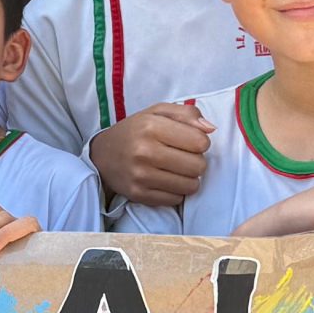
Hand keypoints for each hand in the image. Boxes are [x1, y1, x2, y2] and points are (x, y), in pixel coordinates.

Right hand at [87, 103, 213, 205]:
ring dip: (188, 179)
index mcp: (151, 126)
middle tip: (183, 157)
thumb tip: (211, 129)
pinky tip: (165, 181)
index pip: (200, 142)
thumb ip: (187, 113)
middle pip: (198, 166)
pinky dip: (175, 191)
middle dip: (196, 162)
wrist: (102, 155)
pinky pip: (176, 200)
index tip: (189, 141)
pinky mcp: (138, 194)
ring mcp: (140, 175)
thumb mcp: (157, 112)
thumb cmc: (136, 131)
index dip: (200, 142)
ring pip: (190, 186)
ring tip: (176, 170)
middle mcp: (145, 151)